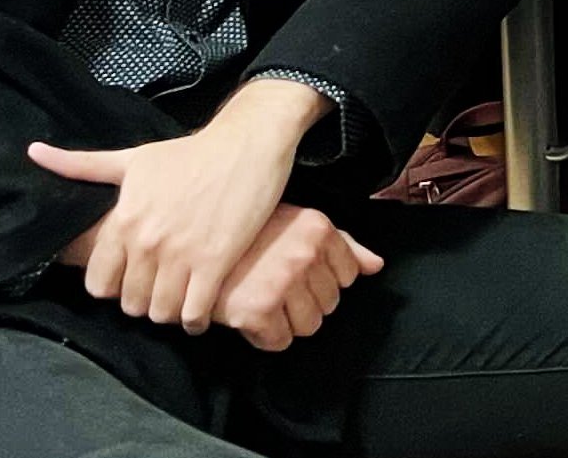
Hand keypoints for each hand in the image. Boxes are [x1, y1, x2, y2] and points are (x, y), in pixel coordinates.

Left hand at [31, 80, 326, 333]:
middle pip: (132, 304)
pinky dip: (195, 320)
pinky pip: (194, 312)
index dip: (115, 287)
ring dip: (170, 312)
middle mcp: (147, 242)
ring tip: (180, 301)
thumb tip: (32, 152)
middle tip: (160, 291)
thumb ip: (82, 165)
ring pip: (161, 312)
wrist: (248, 142)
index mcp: (123, 221)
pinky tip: (199, 313)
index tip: (132, 280)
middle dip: (145, 301)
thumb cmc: (191, 151)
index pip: (100, 285)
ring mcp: (182, 254)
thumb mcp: (133, 158)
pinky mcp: (215, 262)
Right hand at [211, 204, 384, 352]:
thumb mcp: (299, 225)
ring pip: (310, 326)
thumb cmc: (248, 237)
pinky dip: (265, 336)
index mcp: (319, 229)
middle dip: (305, 302)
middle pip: (330, 304)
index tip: (297, 275)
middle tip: (275, 288)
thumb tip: (376, 266)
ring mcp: (282, 282)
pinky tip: (249, 315)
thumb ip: (343, 245)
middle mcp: (305, 255)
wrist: (190, 250)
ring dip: (287, 321)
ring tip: (264, 300)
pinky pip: (280, 342)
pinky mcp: (258, 310)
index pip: (348, 276)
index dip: (322, 280)